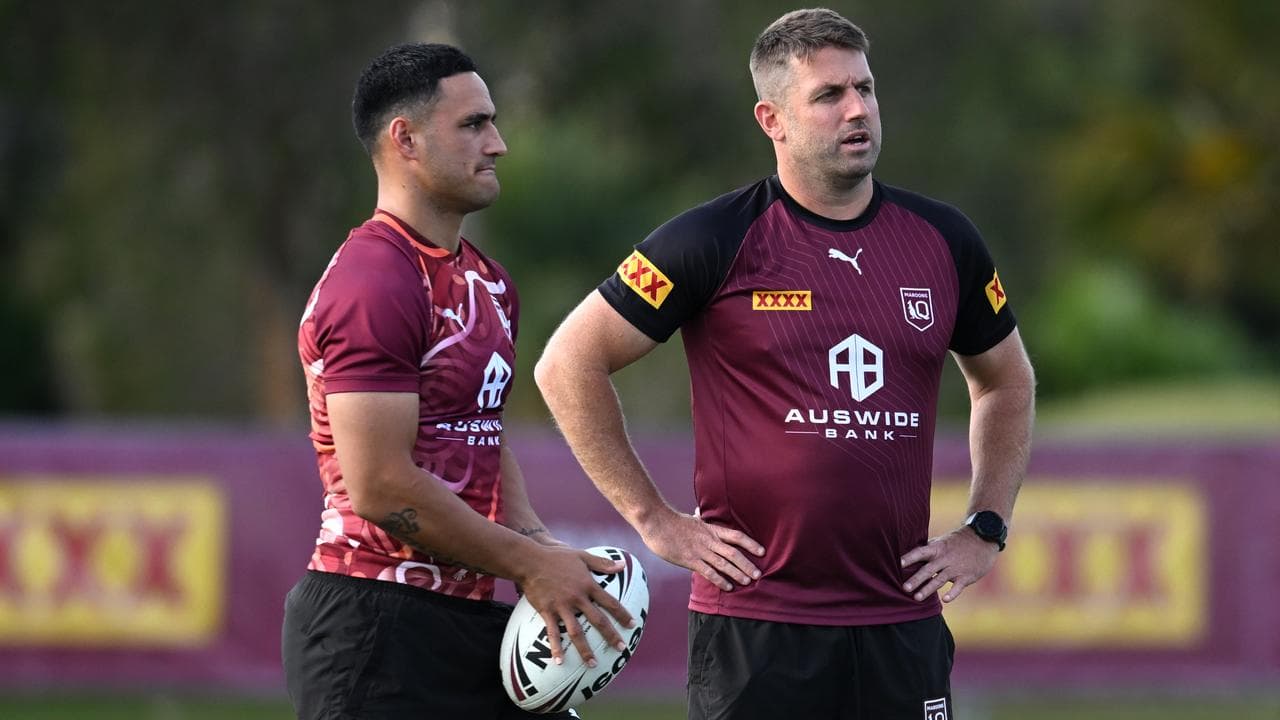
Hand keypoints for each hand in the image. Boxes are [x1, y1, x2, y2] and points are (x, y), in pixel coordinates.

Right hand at [515, 545, 634, 667]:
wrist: (530, 561)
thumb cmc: (556, 557)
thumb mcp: (582, 556)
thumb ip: (602, 563)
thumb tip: (622, 566)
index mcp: (588, 585)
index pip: (610, 602)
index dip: (622, 614)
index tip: (632, 625)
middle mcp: (577, 598)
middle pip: (598, 620)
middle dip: (611, 636)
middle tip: (621, 649)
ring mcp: (562, 606)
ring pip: (576, 632)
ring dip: (585, 650)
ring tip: (593, 664)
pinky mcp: (547, 611)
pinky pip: (553, 633)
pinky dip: (556, 648)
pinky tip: (559, 662)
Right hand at [637, 509, 763, 591]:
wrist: (656, 522)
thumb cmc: (671, 521)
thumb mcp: (690, 519)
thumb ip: (697, 519)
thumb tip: (698, 511)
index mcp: (711, 529)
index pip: (736, 536)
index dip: (750, 544)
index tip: (762, 551)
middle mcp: (709, 541)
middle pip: (733, 553)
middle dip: (747, 564)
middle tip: (758, 574)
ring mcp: (700, 551)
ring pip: (724, 564)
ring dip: (737, 573)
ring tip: (748, 582)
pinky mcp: (690, 560)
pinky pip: (708, 572)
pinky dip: (720, 580)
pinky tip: (728, 587)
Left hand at [899, 526, 998, 602]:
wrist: (984, 538)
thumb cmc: (959, 541)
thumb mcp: (942, 541)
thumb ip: (928, 548)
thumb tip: (909, 553)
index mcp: (937, 548)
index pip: (921, 552)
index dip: (910, 557)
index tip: (899, 563)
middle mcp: (945, 558)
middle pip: (928, 569)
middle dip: (916, 579)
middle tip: (904, 588)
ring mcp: (956, 568)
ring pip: (939, 580)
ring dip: (928, 589)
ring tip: (916, 598)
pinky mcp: (966, 576)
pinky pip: (958, 586)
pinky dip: (952, 593)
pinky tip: (945, 600)